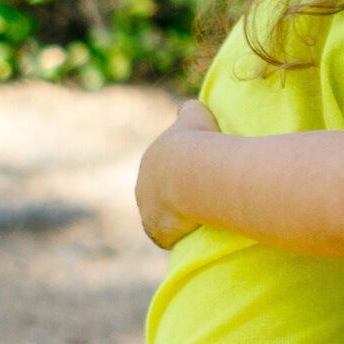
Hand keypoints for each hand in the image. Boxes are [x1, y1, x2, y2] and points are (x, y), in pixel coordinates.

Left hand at [135, 97, 217, 247]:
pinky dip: (176, 237)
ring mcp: (146, 211)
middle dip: (175, 199)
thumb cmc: (197, 143)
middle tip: (202, 200)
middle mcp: (142, 186)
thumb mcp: (196, 115)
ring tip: (199, 220)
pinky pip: (165, 237)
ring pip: (161, 218)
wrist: (193, 174)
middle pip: (159, 196)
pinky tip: (194, 234)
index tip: (200, 179)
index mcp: (150, 161)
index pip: (163, 172)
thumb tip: (189, 107)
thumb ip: (190, 110)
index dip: (181, 176)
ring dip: (176, 220)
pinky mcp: (154, 231)